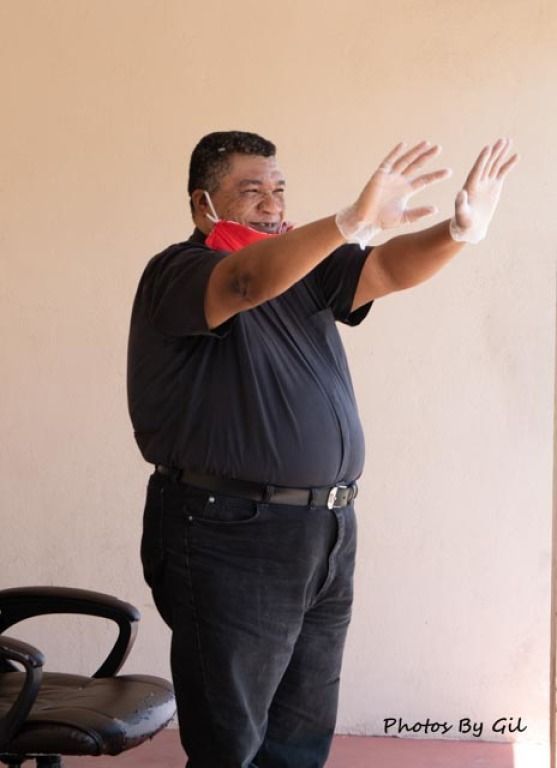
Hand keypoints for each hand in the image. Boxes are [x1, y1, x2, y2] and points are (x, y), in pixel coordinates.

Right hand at [336, 141, 451, 247]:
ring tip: (427, 143)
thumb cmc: (383, 220)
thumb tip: (436, 210)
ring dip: (415, 152)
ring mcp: (390, 176)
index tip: (449, 172)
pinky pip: (388, 161)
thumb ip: (419, 213)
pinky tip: (403, 145)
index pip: (424, 180)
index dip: (436, 176)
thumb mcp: (405, 218)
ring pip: (405, 161)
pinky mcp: (380, 175)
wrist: (366, 220)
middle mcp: (399, 181)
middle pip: (417, 166)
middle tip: (439, 148)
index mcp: (406, 190)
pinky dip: (395, 153)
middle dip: (427, 157)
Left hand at [450, 138, 518, 243]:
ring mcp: (487, 182)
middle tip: (502, 140)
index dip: (482, 159)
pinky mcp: (494, 185)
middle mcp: (478, 180)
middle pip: (487, 163)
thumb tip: (460, 193)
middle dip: (494, 152)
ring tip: (508, 140)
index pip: (477, 169)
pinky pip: (502, 172)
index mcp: (470, 186)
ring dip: (501, 153)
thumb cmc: (464, 222)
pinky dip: (509, 164)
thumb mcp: (461, 214)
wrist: (471, 225)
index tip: (488, 147)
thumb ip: (460, 204)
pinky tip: (516, 156)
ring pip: (495, 164)